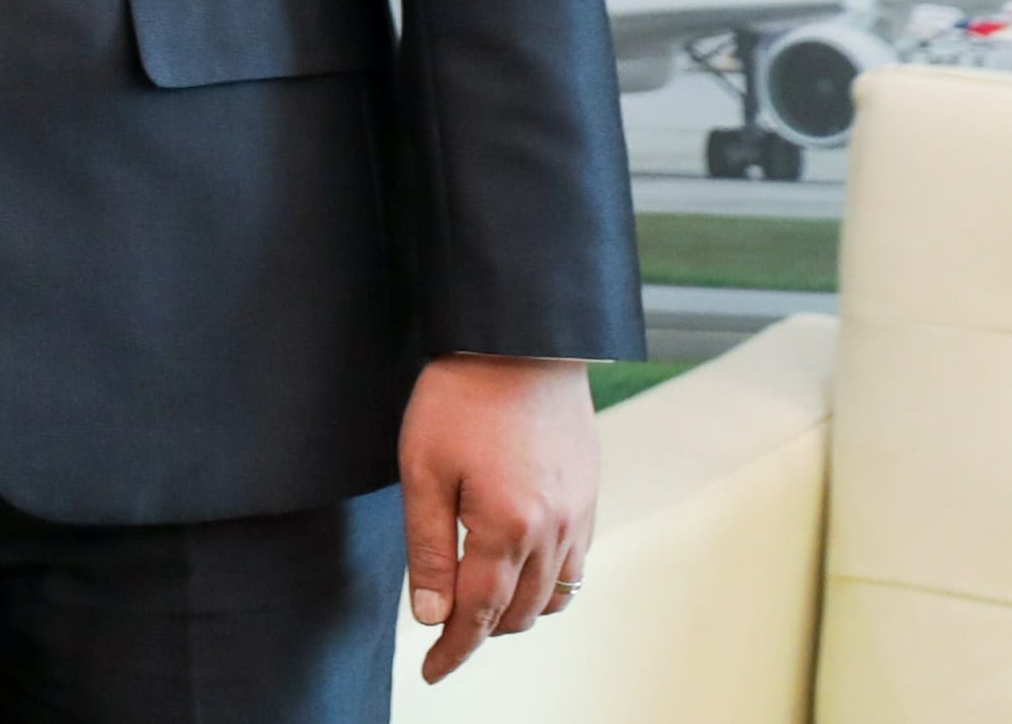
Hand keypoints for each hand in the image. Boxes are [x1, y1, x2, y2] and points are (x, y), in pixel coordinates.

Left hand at [400, 353, 597, 684]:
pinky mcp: (588, 495)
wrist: (519, 340)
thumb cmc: (461, 397)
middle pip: (517, 612)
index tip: (433, 671)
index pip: (479, 613)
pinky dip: (546, 582)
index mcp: (506, 527)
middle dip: (480, 630)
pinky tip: (519, 567)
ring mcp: (577, 515)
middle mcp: (551, 531)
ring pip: (552, 596)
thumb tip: (430, 614)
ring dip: (514, 609)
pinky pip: (574, 565)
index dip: (453, 649)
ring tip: (478, 600)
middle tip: (444, 627)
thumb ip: (427, 548)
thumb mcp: (423, 469)